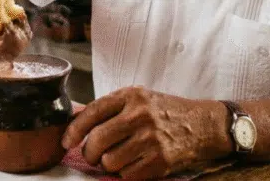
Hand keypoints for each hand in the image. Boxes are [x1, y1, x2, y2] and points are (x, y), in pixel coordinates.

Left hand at [62, 87, 229, 179]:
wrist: (203, 125)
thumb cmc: (166, 112)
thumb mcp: (139, 99)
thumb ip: (111, 108)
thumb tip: (76, 123)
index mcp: (131, 96)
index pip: (92, 112)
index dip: (74, 129)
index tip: (66, 141)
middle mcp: (139, 115)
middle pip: (97, 140)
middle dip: (89, 153)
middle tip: (93, 155)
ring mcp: (150, 138)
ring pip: (109, 161)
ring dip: (108, 165)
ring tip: (117, 158)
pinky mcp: (160, 160)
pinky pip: (127, 175)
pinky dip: (125, 174)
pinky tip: (133, 165)